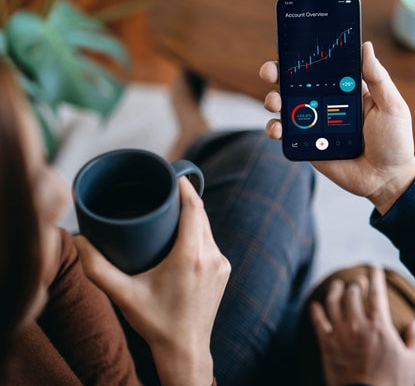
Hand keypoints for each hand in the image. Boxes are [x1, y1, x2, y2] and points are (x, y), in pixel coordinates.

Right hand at [74, 177, 229, 385]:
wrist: (186, 350)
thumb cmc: (156, 322)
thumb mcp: (124, 295)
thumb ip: (98, 269)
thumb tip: (79, 240)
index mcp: (190, 255)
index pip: (193, 208)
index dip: (185, 188)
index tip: (173, 174)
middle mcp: (211, 255)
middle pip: (201, 215)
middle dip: (186, 200)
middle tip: (167, 189)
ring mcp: (220, 263)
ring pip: (207, 228)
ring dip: (193, 217)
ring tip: (173, 208)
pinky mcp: (223, 270)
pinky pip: (211, 242)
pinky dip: (199, 233)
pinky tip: (185, 233)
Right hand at [259, 41, 414, 213]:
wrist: (387, 179)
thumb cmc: (395, 141)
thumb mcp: (391, 106)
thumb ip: (378, 78)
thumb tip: (366, 46)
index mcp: (345, 90)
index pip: (320, 67)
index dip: (303, 57)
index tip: (291, 48)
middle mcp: (325, 103)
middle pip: (295, 83)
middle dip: (277, 74)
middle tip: (270, 72)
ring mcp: (314, 124)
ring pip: (285, 107)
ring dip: (273, 99)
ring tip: (274, 102)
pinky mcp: (307, 144)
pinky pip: (286, 134)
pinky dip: (275, 129)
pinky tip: (277, 129)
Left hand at [311, 266, 414, 385]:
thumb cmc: (392, 385)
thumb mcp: (413, 364)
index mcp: (379, 326)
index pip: (376, 292)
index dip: (375, 276)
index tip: (374, 266)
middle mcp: (358, 324)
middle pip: (353, 293)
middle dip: (356, 284)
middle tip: (358, 281)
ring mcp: (340, 333)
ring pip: (333, 302)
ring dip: (335, 290)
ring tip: (337, 284)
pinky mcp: (327, 345)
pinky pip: (317, 321)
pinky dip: (315, 310)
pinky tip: (315, 304)